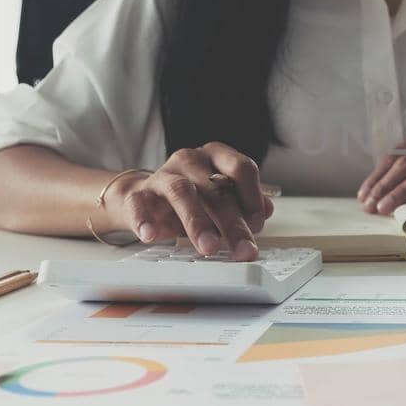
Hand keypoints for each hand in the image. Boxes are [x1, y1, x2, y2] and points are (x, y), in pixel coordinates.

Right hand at [105, 142, 273, 260]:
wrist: (144, 199)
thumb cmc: (193, 198)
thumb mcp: (222, 199)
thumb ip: (244, 203)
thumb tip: (266, 210)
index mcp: (216, 156)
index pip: (242, 168)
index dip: (253, 196)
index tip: (257, 224)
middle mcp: (191, 160)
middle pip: (216, 189)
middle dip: (233, 223)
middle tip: (244, 250)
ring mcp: (163, 174)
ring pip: (181, 193)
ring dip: (198, 222)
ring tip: (209, 248)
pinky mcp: (138, 193)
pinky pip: (139, 203)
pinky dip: (144, 219)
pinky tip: (151, 235)